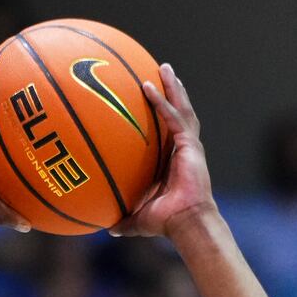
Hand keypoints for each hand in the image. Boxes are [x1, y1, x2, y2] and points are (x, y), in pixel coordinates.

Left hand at [109, 64, 216, 239]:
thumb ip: (123, 219)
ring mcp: (189, 145)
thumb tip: (107, 228)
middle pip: (178, 112)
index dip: (163, 114)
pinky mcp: (189, 145)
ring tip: (164, 68)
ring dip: (172, 87)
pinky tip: (149, 86)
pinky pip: (173, 117)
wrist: (186, 222)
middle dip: (172, 91)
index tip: (153, 101)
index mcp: (174, 161)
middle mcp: (183, 149)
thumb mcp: (137, 218)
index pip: (168, 132)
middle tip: (162, 72)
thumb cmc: (165, 223)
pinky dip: (161, 101)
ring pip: (181, 108)